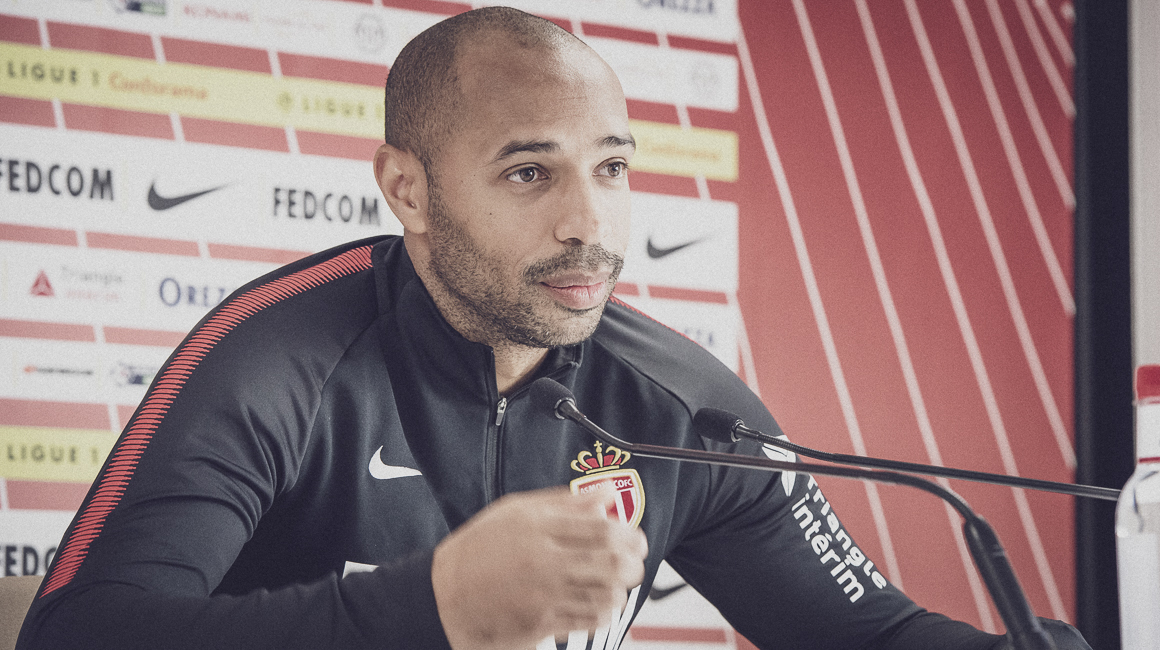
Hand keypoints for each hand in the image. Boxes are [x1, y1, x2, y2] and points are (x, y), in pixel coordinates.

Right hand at [431, 486, 648, 649]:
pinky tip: (600, 605)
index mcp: (537, 527)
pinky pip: (588, 621)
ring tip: (617, 585)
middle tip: (635, 562)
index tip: (635, 538)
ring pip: (605, 595)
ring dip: (621, 590)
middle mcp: (543, 561)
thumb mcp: (515, 511)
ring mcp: (543, 595)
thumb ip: (564, 502)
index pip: (601, 528)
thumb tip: (604, 494)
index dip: (629, 534)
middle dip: (633, 563)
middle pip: (611, 562)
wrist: (443, 597)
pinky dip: (603, 614)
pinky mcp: (541, 624)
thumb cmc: (479, 550)